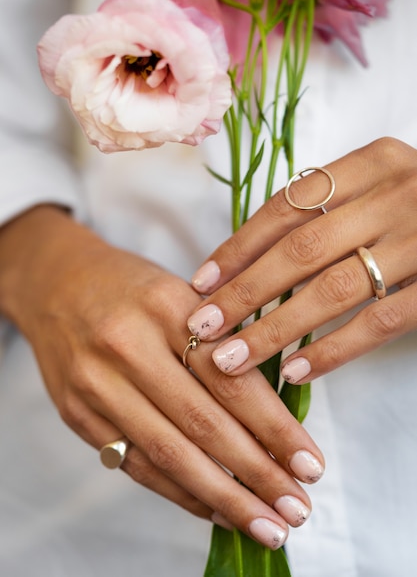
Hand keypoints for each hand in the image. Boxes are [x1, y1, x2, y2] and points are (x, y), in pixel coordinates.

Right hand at [0, 205, 323, 549]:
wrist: (56, 284)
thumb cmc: (132, 288)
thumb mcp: (181, 293)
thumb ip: (223, 342)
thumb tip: (276, 416)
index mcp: (166, 306)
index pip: (230, 379)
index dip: (275, 429)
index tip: (311, 464)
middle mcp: (128, 346)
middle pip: (203, 424)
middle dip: (257, 475)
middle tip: (297, 509)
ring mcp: (98, 385)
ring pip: (170, 454)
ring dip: (223, 498)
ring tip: (266, 525)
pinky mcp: (78, 415)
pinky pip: (136, 465)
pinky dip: (181, 493)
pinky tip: (216, 509)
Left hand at [187, 137, 416, 381]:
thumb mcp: (380, 187)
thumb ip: (326, 210)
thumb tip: (244, 263)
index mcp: (374, 161)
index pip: (286, 206)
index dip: (238, 248)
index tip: (201, 283)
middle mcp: (399, 192)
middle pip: (301, 250)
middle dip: (245, 294)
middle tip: (203, 328)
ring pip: (334, 288)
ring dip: (277, 328)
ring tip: (234, 359)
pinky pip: (382, 320)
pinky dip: (334, 348)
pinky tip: (297, 369)